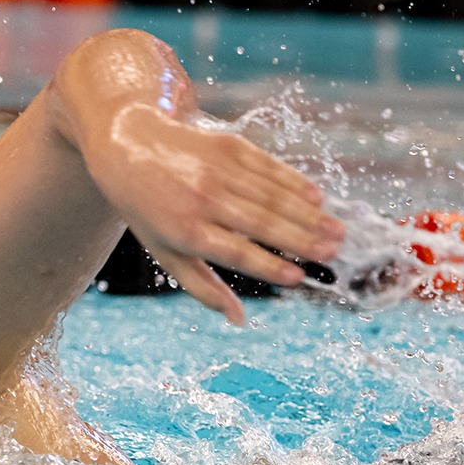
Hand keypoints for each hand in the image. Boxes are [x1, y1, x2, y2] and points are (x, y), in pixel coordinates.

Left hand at [82, 103, 343, 323]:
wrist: (127, 145)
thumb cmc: (149, 210)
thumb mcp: (165, 253)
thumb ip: (203, 287)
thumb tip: (238, 320)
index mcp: (185, 231)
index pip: (236, 253)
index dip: (269, 266)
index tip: (298, 278)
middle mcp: (202, 199)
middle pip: (261, 223)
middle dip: (302, 239)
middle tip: (334, 253)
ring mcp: (216, 169)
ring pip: (271, 195)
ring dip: (308, 214)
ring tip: (336, 231)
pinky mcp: (227, 145)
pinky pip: (268, 167)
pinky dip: (294, 182)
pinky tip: (317, 197)